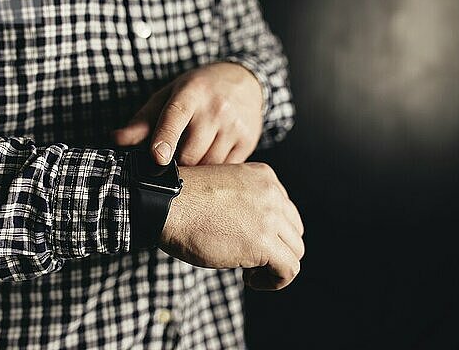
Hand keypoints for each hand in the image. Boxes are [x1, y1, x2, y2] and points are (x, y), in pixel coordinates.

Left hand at [113, 62, 262, 165]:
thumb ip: (142, 120)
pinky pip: (227, 169)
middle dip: (176, 163)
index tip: (157, 157)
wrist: (243, 80)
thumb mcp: (169, 95)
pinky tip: (208, 159)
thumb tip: (116, 140)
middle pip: (190, 152)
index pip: (176, 117)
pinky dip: (214, 171)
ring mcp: (235, 125)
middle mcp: (216, 108)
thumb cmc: (199, 89)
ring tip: (190, 158)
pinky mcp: (248, 141)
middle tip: (169, 161)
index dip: (165, 138)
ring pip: (209, 165)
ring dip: (195, 169)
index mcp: (191, 93)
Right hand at [160, 163, 304, 290]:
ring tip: (249, 272)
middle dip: (276, 248)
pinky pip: (289, 270)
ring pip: (295, 250)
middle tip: (251, 259)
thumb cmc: (180, 201)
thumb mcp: (223, 189)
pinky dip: (274, 281)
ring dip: (275, 266)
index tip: (249, 241)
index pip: (285, 209)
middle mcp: (272, 193)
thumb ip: (245, 202)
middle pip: (294, 230)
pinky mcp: (263, 242)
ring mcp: (270, 216)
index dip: (271, 231)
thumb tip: (254, 230)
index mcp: (263, 176)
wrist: (163, 204)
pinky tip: (250, 279)